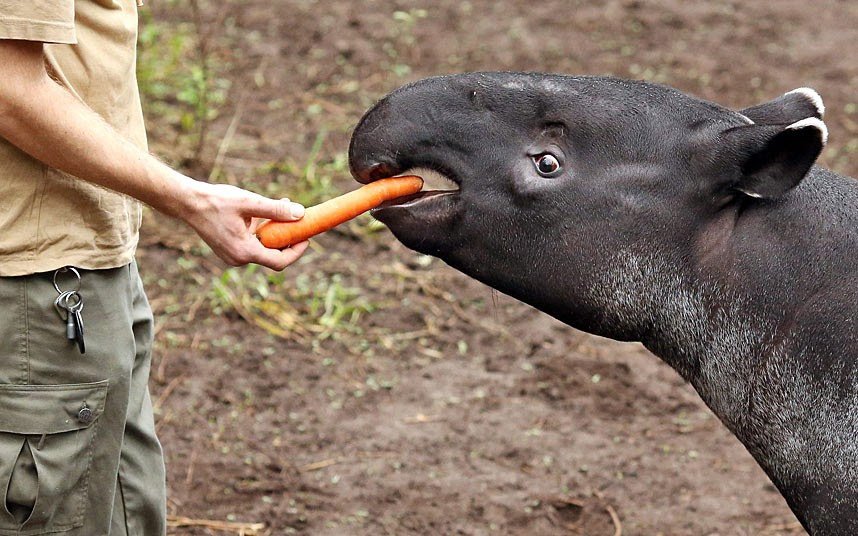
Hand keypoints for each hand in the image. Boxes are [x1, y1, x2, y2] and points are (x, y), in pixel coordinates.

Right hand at [184, 181, 308, 269]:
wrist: (187, 202)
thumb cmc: (216, 201)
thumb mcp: (249, 202)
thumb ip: (275, 210)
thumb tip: (300, 213)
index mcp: (244, 251)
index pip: (279, 261)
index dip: (296, 251)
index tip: (306, 236)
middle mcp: (239, 259)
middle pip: (273, 255)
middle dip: (287, 237)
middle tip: (297, 220)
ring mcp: (233, 256)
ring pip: (263, 247)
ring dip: (274, 231)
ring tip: (281, 205)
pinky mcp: (230, 249)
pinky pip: (252, 244)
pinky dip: (262, 231)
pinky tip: (264, 212)